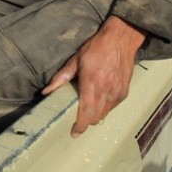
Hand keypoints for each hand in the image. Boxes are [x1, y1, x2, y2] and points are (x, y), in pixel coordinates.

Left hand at [41, 16, 145, 137]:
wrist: (120, 39)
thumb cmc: (96, 48)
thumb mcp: (76, 59)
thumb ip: (61, 77)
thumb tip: (47, 91)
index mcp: (91, 83)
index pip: (86, 112)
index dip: (80, 126)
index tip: (74, 132)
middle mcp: (105, 91)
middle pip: (95, 118)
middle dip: (86, 123)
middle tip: (78, 123)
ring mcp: (116, 93)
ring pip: (104, 114)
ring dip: (95, 116)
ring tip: (87, 112)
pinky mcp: (124, 92)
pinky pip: (113, 107)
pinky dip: (105, 108)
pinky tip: (99, 101)